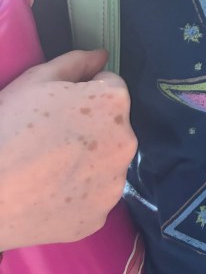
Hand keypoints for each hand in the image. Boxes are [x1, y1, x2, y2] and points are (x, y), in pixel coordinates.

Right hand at [0, 49, 136, 249]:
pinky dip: (77, 195)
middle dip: (90, 127)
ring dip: (88, 161)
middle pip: (112, 127)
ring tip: (47, 169)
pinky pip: (92, 198)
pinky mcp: (97, 218)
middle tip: (50, 138)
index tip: (57, 108)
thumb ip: (77, 62)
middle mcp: (126, 142)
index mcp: (115, 103)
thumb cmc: (8, 127)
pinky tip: (49, 193)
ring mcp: (113, 185)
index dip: (82, 92)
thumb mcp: (37, 79)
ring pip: (104, 163)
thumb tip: (102, 55)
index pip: (110, 86)